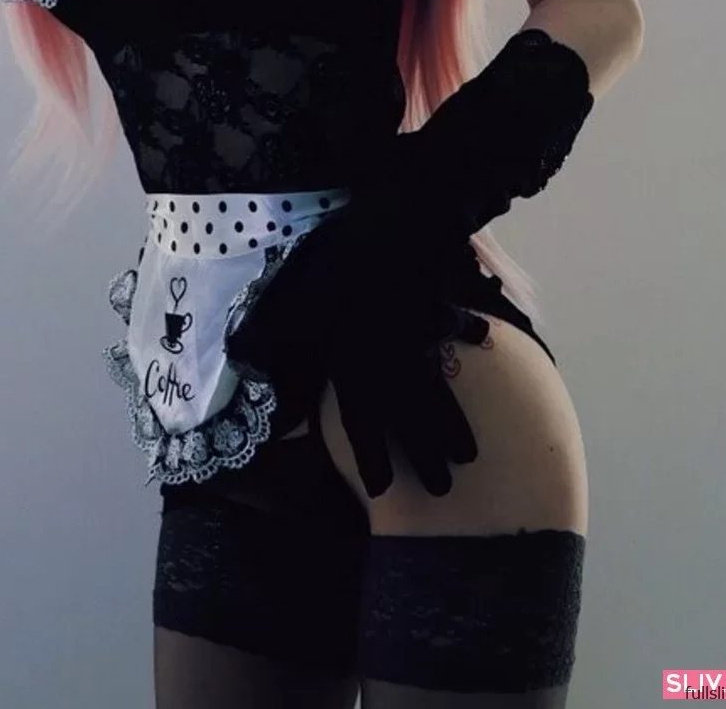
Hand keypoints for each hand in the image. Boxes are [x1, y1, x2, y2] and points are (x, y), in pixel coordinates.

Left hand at [224, 200, 492, 498]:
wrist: (375, 237)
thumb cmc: (323, 270)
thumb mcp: (287, 308)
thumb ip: (270, 337)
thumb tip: (246, 356)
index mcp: (347, 363)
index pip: (357, 421)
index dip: (368, 457)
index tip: (380, 489)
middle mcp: (383, 361)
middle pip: (405, 418)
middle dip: (422, 455)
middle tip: (442, 488)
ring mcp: (410, 337)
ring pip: (433, 390)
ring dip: (450, 423)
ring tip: (468, 454)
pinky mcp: (427, 304)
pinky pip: (446, 322)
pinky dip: (462, 328)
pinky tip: (480, 338)